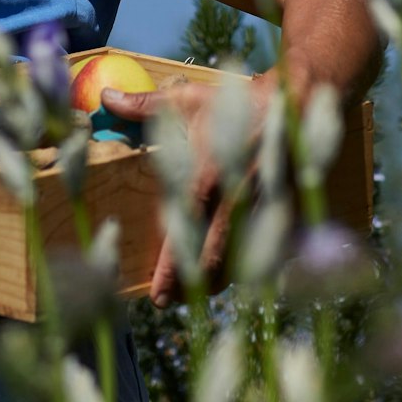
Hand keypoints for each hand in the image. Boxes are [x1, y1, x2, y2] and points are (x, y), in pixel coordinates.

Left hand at [99, 75, 274, 307]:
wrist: (295, 104)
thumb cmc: (235, 103)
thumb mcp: (186, 102)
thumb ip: (144, 107)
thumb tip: (106, 99)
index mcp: (208, 175)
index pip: (185, 233)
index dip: (172, 270)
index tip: (157, 296)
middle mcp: (237, 198)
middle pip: (213, 259)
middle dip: (192, 287)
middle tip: (172, 302)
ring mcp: (265, 209)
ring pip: (242, 262)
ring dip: (219, 281)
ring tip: (200, 291)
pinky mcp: (288, 214)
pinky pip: (270, 254)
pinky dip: (254, 268)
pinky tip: (238, 273)